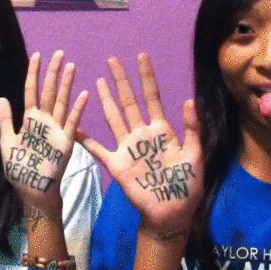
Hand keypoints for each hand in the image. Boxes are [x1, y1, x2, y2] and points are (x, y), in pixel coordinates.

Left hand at [0, 51, 88, 213]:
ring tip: (71, 66)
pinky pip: (72, 121)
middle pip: (49, 91)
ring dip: (66, 84)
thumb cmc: (19, 168)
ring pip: (61, 101)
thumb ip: (5, 120)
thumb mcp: (7, 142)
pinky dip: (77, 108)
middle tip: (59, 53)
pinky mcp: (66, 140)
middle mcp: (44, 120)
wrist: (33, 189)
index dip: (34, 73)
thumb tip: (2, 97)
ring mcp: (57, 129)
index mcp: (29, 119)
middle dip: (53, 72)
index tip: (38, 55)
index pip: (31, 90)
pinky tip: (83, 94)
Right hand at [78, 54, 202, 241]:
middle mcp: (142, 134)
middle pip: (129, 101)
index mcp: (162, 131)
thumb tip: (188, 100)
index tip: (141, 56)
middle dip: (121, 80)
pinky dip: (87, 140)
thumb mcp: (194, 156)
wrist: (172, 213)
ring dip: (106, 99)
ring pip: (114, 117)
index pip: (152, 97)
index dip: (147, 77)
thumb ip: (192, 129)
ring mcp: (128, 148)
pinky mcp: (117, 164)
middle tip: (112, 60)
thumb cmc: (187, 186)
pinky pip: (98, 149)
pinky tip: (76, 127)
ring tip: (98, 80)